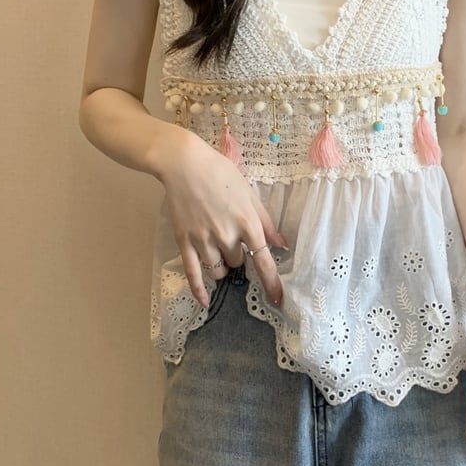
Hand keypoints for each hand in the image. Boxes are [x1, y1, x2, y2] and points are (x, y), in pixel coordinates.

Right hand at [157, 129, 286, 307]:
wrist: (184, 164)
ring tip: (217, 250)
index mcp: (248, 223)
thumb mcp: (249, 194)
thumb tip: (282, 244)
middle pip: (238, 263)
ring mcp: (204, 241)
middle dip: (238, 255)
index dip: (271, 282)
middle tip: (231, 236)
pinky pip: (193, 273)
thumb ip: (265, 222)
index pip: (263, 261)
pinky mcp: (184, 242)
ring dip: (222, 266)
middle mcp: (227, 236)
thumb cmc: (221, 174)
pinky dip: (198, 289)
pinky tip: (204, 301)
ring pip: (218, 270)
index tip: (277, 299)